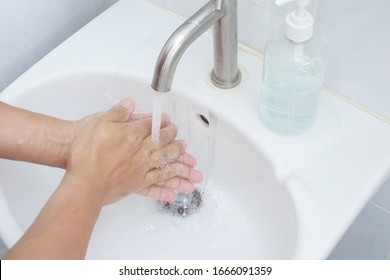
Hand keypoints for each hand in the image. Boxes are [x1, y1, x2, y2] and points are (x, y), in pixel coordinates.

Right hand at [66, 98, 202, 204]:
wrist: (84, 181)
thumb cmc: (86, 153)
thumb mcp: (98, 123)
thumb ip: (117, 112)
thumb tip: (129, 102)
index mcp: (132, 134)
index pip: (151, 125)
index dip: (161, 122)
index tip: (167, 120)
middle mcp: (140, 150)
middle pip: (162, 141)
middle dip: (172, 137)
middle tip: (179, 135)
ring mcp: (141, 167)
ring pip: (165, 160)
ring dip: (177, 156)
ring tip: (187, 155)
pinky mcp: (138, 183)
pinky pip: (158, 181)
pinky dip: (169, 180)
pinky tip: (177, 180)